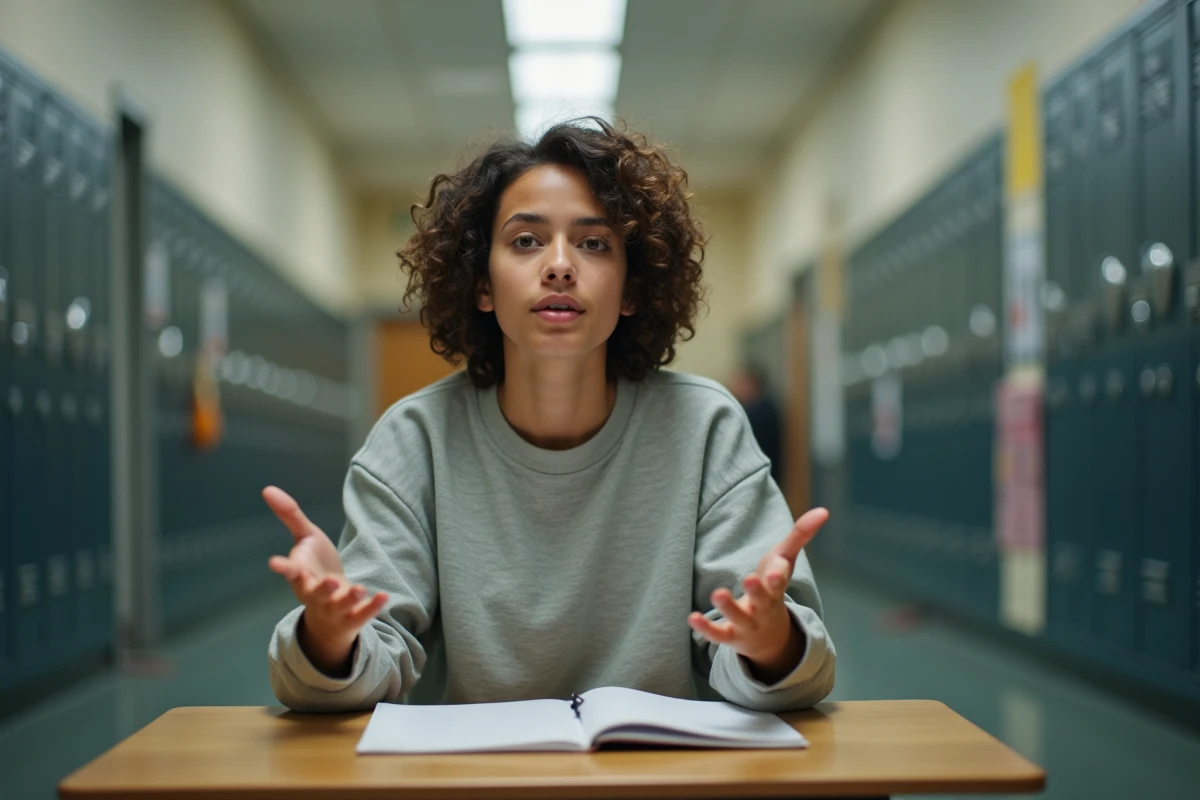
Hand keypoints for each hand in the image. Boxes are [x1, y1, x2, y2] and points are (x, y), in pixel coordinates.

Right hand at [264, 486, 387, 674]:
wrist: (330, 610)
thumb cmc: (315, 568)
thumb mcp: (306, 539)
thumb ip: (290, 516)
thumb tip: (267, 488)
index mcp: (301, 575)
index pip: (290, 572)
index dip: (283, 568)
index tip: (274, 563)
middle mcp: (314, 594)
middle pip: (315, 594)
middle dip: (322, 589)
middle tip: (330, 581)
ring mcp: (334, 608)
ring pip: (339, 606)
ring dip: (349, 598)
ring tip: (360, 589)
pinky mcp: (353, 617)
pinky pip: (362, 614)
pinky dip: (372, 606)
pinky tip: (383, 596)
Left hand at [688, 507, 828, 681]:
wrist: (769, 636)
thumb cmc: (773, 587)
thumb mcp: (784, 561)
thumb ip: (800, 535)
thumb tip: (824, 510)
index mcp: (776, 587)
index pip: (780, 579)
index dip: (777, 574)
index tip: (776, 571)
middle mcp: (764, 607)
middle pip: (763, 599)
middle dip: (757, 590)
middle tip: (748, 580)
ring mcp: (747, 623)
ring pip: (738, 617)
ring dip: (728, 607)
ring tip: (717, 594)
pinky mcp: (730, 636)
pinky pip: (718, 634)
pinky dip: (706, 627)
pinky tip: (692, 617)